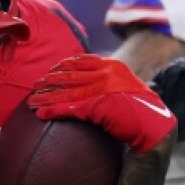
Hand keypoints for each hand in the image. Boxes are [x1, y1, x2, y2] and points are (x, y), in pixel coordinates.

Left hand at [28, 54, 174, 152]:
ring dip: (45, 96)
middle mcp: (105, 74)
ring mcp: (101, 89)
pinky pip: (69, 108)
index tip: (52, 69)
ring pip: (65, 91)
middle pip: (69, 75)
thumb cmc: (142, 109)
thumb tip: (94, 83)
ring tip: (31, 100)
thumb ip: (111, 81)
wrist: (153, 124)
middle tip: (35, 84)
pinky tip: (41, 114)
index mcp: (112, 66)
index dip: (64, 65)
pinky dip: (53, 110)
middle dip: (49, 79)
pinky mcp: (96, 106)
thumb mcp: (127, 87)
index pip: (82, 60)